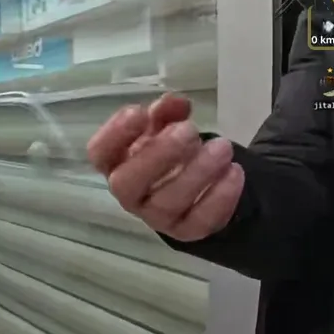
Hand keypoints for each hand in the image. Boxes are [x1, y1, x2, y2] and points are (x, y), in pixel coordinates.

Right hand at [87, 94, 243, 241]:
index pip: (99, 154)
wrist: (199, 187)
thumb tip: (174, 102)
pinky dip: (219, 196)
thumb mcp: (166, 127)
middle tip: (189, 131)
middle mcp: (130, 194)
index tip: (139, 112)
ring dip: (197, 172)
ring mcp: (156, 217)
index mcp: (117, 164)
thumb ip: (166, 113)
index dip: (114, 135)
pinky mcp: (186, 231)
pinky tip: (234, 172)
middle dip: (158, 154)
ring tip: (223, 147)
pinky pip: (199, 220)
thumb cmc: (171, 153)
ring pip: (167, 202)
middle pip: (127, 183)